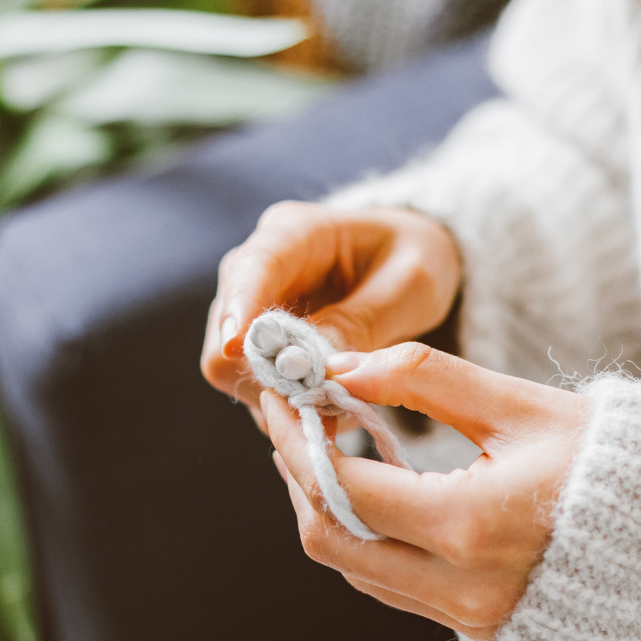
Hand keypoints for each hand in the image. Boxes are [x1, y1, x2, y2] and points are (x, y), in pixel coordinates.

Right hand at [201, 202, 460, 427]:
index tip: (236, 345)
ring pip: (230, 366)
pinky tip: (331, 406)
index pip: (253, 266)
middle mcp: (258, 269)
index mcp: (296, 233)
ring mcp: (249, 309)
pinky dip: (287, 405)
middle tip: (326, 399)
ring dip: (279, 395)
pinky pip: (252, 386)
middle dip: (267, 371)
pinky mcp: (255, 347)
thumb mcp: (410, 284)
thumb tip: (314, 365)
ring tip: (341, 404)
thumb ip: (363, 320)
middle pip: (227, 327)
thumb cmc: (413, 261)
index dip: (240, 307)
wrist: (406, 267)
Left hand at [262, 343, 591, 640]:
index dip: (296, 436)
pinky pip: (390, 587)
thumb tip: (344, 368)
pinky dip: (361, 537)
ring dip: (323, 507)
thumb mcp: (526, 407)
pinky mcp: (479, 629)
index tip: (281, 392)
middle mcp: (460, 588)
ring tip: (321, 444)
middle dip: (295, 474)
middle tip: (289, 418)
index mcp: (470, 526)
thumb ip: (428, 380)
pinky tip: (367, 489)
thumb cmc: (620, 467)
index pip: (341, 485)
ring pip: (354, 568)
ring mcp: (469, 618)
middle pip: (329, 538)